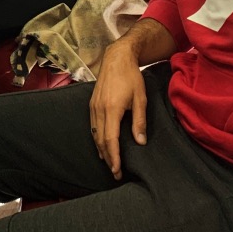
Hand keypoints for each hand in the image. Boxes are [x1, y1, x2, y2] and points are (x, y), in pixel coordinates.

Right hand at [88, 41, 147, 179]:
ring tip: (109, 163)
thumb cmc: (131, 77)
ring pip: (94, 134)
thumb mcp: (140, 98)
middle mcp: (99, 109)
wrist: (116, 58)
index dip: (114, 157)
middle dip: (108, 158)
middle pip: (100, 140)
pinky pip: (92, 126)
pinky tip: (101, 145)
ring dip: (101, 150)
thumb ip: (140, 121)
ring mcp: (93, 106)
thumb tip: (140, 142)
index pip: (110, 139)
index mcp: (111, 109)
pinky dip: (97, 139)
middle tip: (116, 173)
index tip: (117, 170)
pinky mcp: (91, 104)